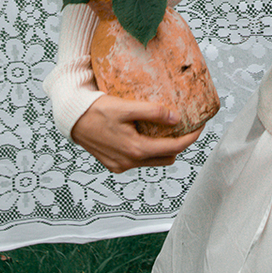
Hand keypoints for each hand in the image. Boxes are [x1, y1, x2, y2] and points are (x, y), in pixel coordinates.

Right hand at [69, 95, 205, 174]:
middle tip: (185, 127)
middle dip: (179, 144)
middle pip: (166, 157)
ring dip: (162, 148)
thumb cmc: (96, 110)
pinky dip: (146, 150)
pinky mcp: (114, 164)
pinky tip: (144, 134)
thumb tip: (175, 117)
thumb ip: (152, 112)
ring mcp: (121, 165)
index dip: (191, 137)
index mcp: (136, 149)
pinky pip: (138, 160)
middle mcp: (130, 162)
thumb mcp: (125, 107)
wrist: (71, 119)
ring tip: (166, 129)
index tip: (201, 126)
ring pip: (152, 161)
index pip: (174, 147)